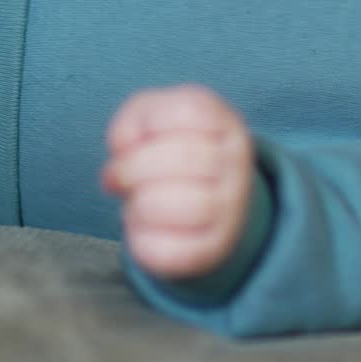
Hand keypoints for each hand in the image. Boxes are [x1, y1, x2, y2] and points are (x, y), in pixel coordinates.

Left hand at [101, 84, 254, 280]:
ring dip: (139, 205)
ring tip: (140, 202)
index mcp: (225, 123)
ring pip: (180, 205)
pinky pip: (170, 250)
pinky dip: (141, 240)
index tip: (132, 142)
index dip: (144, 126)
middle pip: (183, 157)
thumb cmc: (171, 152)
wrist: (208, 200)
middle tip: (123, 178)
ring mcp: (232, 207)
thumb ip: (133, 120)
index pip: (187, 112)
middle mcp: (237, 162)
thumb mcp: (154, 119)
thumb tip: (123, 150)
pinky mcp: (215, 247)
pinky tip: (145, 228)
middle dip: (132, 168)